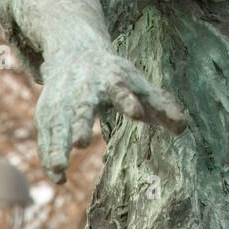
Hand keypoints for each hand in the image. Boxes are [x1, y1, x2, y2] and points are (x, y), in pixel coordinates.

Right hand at [35, 44, 187, 183]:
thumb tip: (183, 128)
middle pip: (83, 108)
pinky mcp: (47, 111)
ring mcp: (63, 101)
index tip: (136, 112)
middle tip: (83, 142)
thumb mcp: (138, 84)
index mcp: (112, 80)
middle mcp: (84, 90)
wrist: (75, 52)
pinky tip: (58, 176)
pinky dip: (49, 154)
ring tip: (61, 169)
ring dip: (57, 146)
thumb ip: (160, 106)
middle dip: (81, 124)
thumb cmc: (114, 76)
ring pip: (58, 124)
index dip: (129, 100)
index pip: (122, 90)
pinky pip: (46, 135)